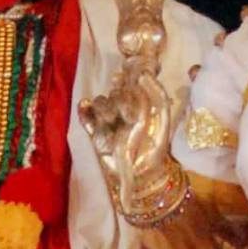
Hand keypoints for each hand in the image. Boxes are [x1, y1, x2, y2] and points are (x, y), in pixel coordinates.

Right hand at [82, 64, 182, 217]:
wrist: (142, 175)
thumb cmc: (155, 146)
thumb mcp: (162, 118)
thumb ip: (157, 94)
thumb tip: (143, 75)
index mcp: (141, 102)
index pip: (132, 79)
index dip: (131, 73)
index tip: (132, 73)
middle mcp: (123, 107)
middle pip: (116, 90)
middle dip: (122, 99)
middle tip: (130, 115)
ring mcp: (108, 119)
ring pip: (101, 101)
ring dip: (107, 108)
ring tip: (115, 122)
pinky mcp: (95, 132)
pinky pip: (85, 114)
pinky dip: (85, 110)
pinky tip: (87, 107)